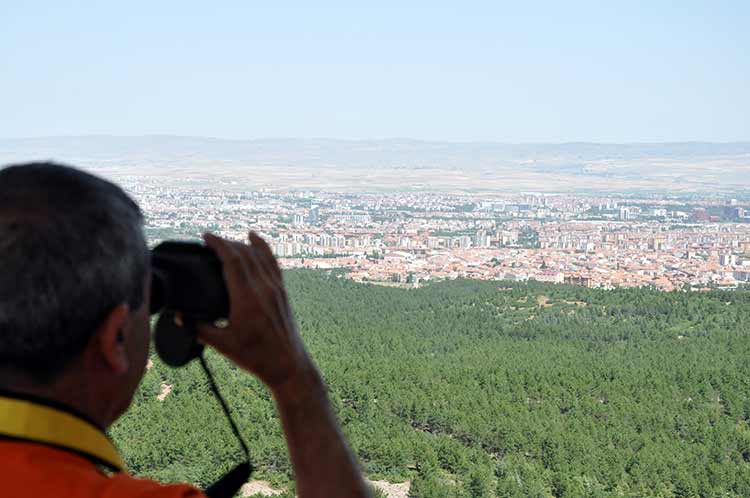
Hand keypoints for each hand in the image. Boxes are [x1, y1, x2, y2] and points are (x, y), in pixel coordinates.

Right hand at [198, 232, 316, 394]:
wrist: (287, 365)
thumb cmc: (255, 357)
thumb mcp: (222, 345)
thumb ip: (198, 329)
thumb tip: (177, 316)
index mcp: (247, 298)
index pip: (232, 260)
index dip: (218, 244)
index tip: (205, 236)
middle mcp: (263, 288)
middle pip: (244, 253)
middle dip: (226, 243)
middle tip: (209, 241)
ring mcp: (275, 288)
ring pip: (258, 255)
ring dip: (241, 244)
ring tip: (225, 242)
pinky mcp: (282, 291)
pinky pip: (272, 261)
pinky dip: (262, 247)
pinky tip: (254, 238)